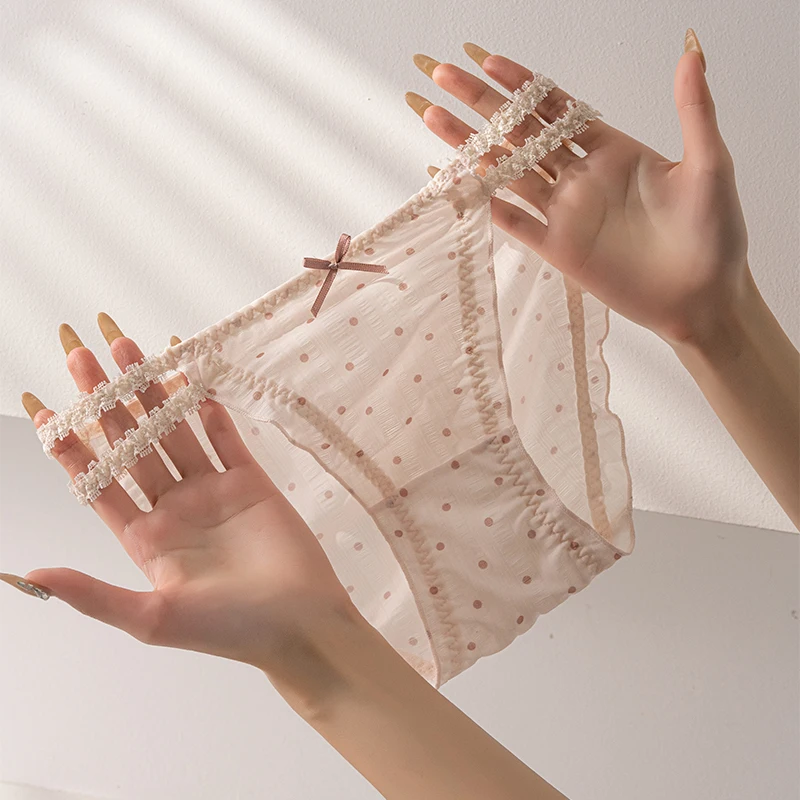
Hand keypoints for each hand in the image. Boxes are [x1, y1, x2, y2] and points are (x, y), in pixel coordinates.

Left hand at [12, 317, 358, 680]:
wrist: (300, 624)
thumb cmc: (229, 629)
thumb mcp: (153, 618)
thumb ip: (93, 594)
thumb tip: (28, 572)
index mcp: (145, 539)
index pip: (99, 485)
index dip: (71, 449)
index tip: (46, 412)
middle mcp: (175, 509)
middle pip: (132, 446)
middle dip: (105, 403)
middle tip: (81, 358)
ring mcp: (213, 492)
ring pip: (175, 433)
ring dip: (152, 394)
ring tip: (129, 352)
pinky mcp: (251, 481)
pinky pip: (226, 439)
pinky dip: (210, 411)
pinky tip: (189, 381)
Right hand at [408, 35, 751, 348]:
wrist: (703, 298)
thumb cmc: (716, 234)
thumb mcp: (710, 164)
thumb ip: (693, 109)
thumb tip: (690, 49)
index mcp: (613, 149)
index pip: (557, 106)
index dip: (522, 82)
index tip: (488, 59)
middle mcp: (581, 176)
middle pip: (521, 132)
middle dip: (482, 103)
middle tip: (443, 74)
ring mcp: (565, 212)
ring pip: (507, 172)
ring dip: (470, 146)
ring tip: (431, 117)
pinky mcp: (556, 249)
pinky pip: (511, 221)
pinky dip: (482, 202)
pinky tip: (453, 180)